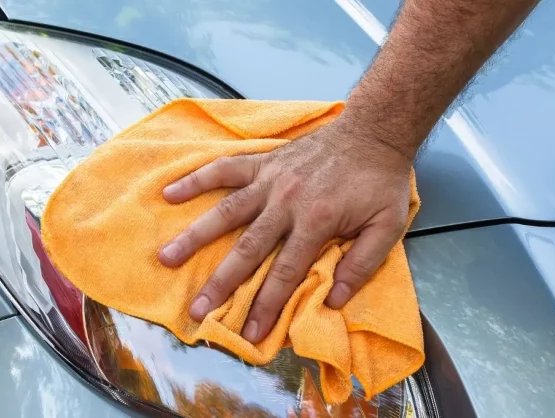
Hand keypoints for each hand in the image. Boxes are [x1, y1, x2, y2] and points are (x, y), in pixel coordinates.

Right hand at [158, 117, 413, 342]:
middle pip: (247, 249)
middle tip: (196, 310)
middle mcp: (286, 202)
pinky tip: (170, 193)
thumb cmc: (379, 182)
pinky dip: (197, 180)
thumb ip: (361, 264)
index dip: (266, 305)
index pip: (285, 272)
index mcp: (317, 221)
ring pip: (226, 211)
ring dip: (195, 235)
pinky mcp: (262, 162)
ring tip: (166, 257)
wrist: (373, 131)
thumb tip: (333, 301)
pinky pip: (224, 170)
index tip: (249, 334)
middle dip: (221, 283)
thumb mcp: (387, 226)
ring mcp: (270, 180)